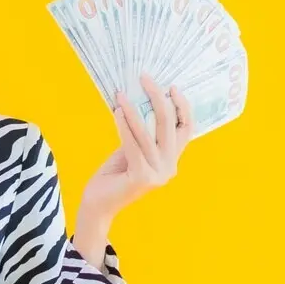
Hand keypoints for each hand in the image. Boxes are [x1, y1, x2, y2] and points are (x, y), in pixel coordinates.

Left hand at [79, 71, 194, 221]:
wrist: (98, 205)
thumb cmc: (114, 175)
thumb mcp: (133, 150)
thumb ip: (144, 133)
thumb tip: (141, 100)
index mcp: (172, 160)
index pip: (186, 128)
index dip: (182, 106)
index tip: (172, 86)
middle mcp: (169, 167)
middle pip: (168, 125)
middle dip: (157, 97)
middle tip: (144, 78)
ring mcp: (157, 174)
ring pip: (148, 133)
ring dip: (133, 110)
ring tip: (121, 94)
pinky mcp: (141, 177)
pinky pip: (132, 144)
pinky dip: (124, 125)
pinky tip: (116, 112)